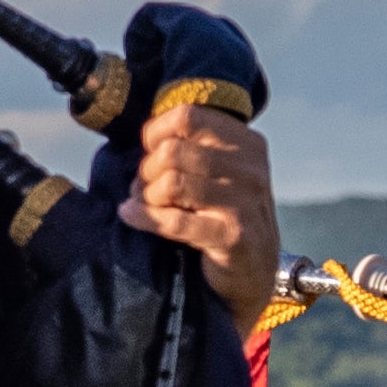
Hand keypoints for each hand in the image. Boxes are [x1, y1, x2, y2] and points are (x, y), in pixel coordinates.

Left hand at [128, 98, 281, 328]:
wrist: (255, 269)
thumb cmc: (225, 214)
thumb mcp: (219, 173)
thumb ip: (191, 149)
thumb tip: (144, 139)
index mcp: (247, 144)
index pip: (188, 116)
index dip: (156, 133)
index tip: (150, 152)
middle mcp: (251, 169)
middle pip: (173, 151)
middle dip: (147, 171)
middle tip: (144, 188)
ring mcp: (244, 202)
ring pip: (172, 183)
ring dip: (147, 197)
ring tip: (146, 205)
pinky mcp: (232, 236)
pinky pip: (174, 221)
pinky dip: (144, 218)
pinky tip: (131, 216)